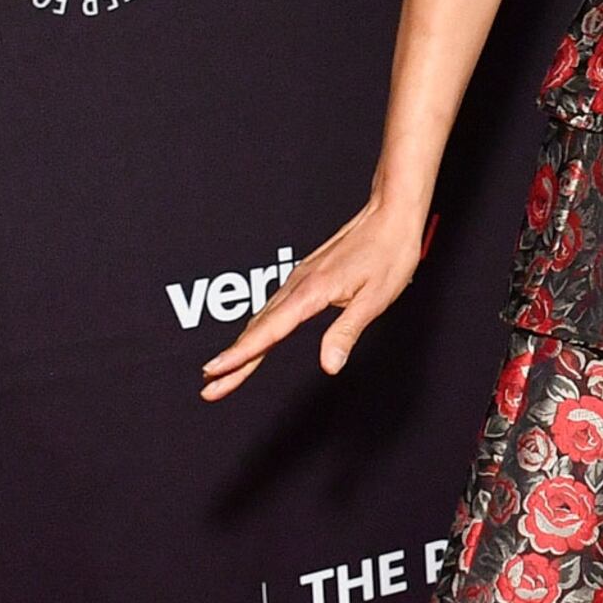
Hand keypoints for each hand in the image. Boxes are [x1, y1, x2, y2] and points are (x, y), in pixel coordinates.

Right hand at [200, 196, 424, 399]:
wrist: (391, 213)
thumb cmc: (388, 252)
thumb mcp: (375, 299)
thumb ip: (346, 332)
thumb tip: (329, 365)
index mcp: (311, 291)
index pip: (267, 332)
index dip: (240, 355)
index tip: (215, 372)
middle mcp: (298, 284)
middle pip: (257, 329)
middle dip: (232, 360)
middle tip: (210, 388)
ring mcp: (299, 279)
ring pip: (262, 318)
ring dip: (242, 346)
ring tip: (224, 371)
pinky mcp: (306, 276)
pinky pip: (274, 307)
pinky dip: (258, 328)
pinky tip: (255, 338)